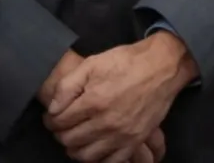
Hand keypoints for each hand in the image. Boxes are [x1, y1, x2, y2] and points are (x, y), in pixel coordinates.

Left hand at [43, 32, 195, 162]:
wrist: (162, 66)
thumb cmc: (127, 61)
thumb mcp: (94, 62)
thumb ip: (68, 85)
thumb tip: (53, 109)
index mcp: (94, 101)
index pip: (60, 122)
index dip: (51, 120)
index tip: (52, 117)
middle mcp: (106, 122)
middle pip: (70, 141)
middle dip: (61, 134)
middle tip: (63, 126)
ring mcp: (122, 135)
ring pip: (86, 156)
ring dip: (76, 149)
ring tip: (76, 137)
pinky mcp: (135, 141)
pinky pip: (110, 162)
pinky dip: (98, 159)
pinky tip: (95, 147)